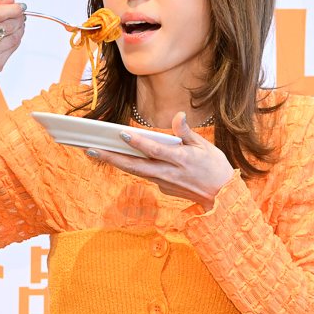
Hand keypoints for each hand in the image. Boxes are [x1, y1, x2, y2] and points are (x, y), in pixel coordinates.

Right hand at [0, 0, 25, 112]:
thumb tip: (9, 0)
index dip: (11, 9)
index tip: (20, 6)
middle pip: (6, 25)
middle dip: (18, 18)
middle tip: (21, 14)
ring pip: (12, 37)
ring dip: (20, 28)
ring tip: (19, 24)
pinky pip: (12, 48)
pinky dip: (17, 39)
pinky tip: (14, 35)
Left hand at [90, 112, 234, 210]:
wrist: (221, 197)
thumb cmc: (215, 168)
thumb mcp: (205, 147)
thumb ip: (186, 133)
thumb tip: (178, 116)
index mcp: (180, 159)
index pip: (154, 150)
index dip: (137, 142)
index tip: (121, 134)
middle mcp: (169, 173)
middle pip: (135, 165)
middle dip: (112, 157)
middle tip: (91, 149)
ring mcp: (164, 183)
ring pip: (135, 171)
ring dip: (115, 162)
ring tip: (96, 151)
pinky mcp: (163, 187)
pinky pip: (145, 174)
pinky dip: (132, 165)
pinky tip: (119, 156)